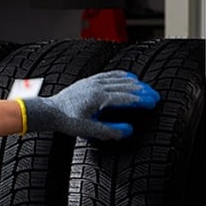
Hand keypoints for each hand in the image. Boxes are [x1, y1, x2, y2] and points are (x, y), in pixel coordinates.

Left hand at [22, 70, 159, 139]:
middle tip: (155, 96)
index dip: (142, 100)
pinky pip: (109, 74)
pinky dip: (122, 76)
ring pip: (119, 78)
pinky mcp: (89, 81)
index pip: (126, 98)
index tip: (153, 103)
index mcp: (99, 98)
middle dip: (143, 91)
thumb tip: (128, 130)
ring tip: (146, 87)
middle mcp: (97, 86)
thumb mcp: (89, 130)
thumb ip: (110, 131)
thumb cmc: (67, 121)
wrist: (50, 111)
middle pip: (126, 86)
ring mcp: (93, 82)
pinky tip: (128, 77)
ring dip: (134, 83)